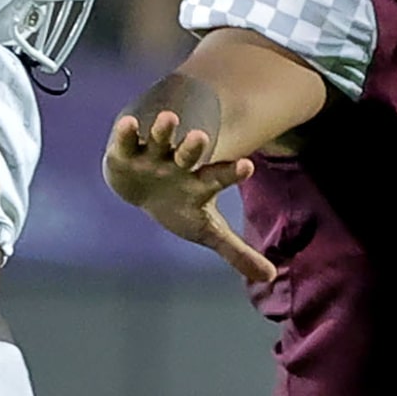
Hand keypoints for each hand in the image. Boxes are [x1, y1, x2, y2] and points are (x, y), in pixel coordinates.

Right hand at [104, 107, 274, 285]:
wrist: (144, 187)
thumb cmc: (180, 206)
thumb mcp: (207, 229)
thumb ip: (236, 251)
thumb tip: (270, 276)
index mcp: (199, 182)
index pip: (219, 177)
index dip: (231, 173)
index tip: (247, 167)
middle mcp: (179, 164)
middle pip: (190, 153)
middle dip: (194, 146)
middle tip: (201, 136)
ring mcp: (153, 155)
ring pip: (162, 139)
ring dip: (164, 130)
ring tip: (168, 119)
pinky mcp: (126, 152)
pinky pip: (128, 139)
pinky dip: (128, 132)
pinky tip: (130, 123)